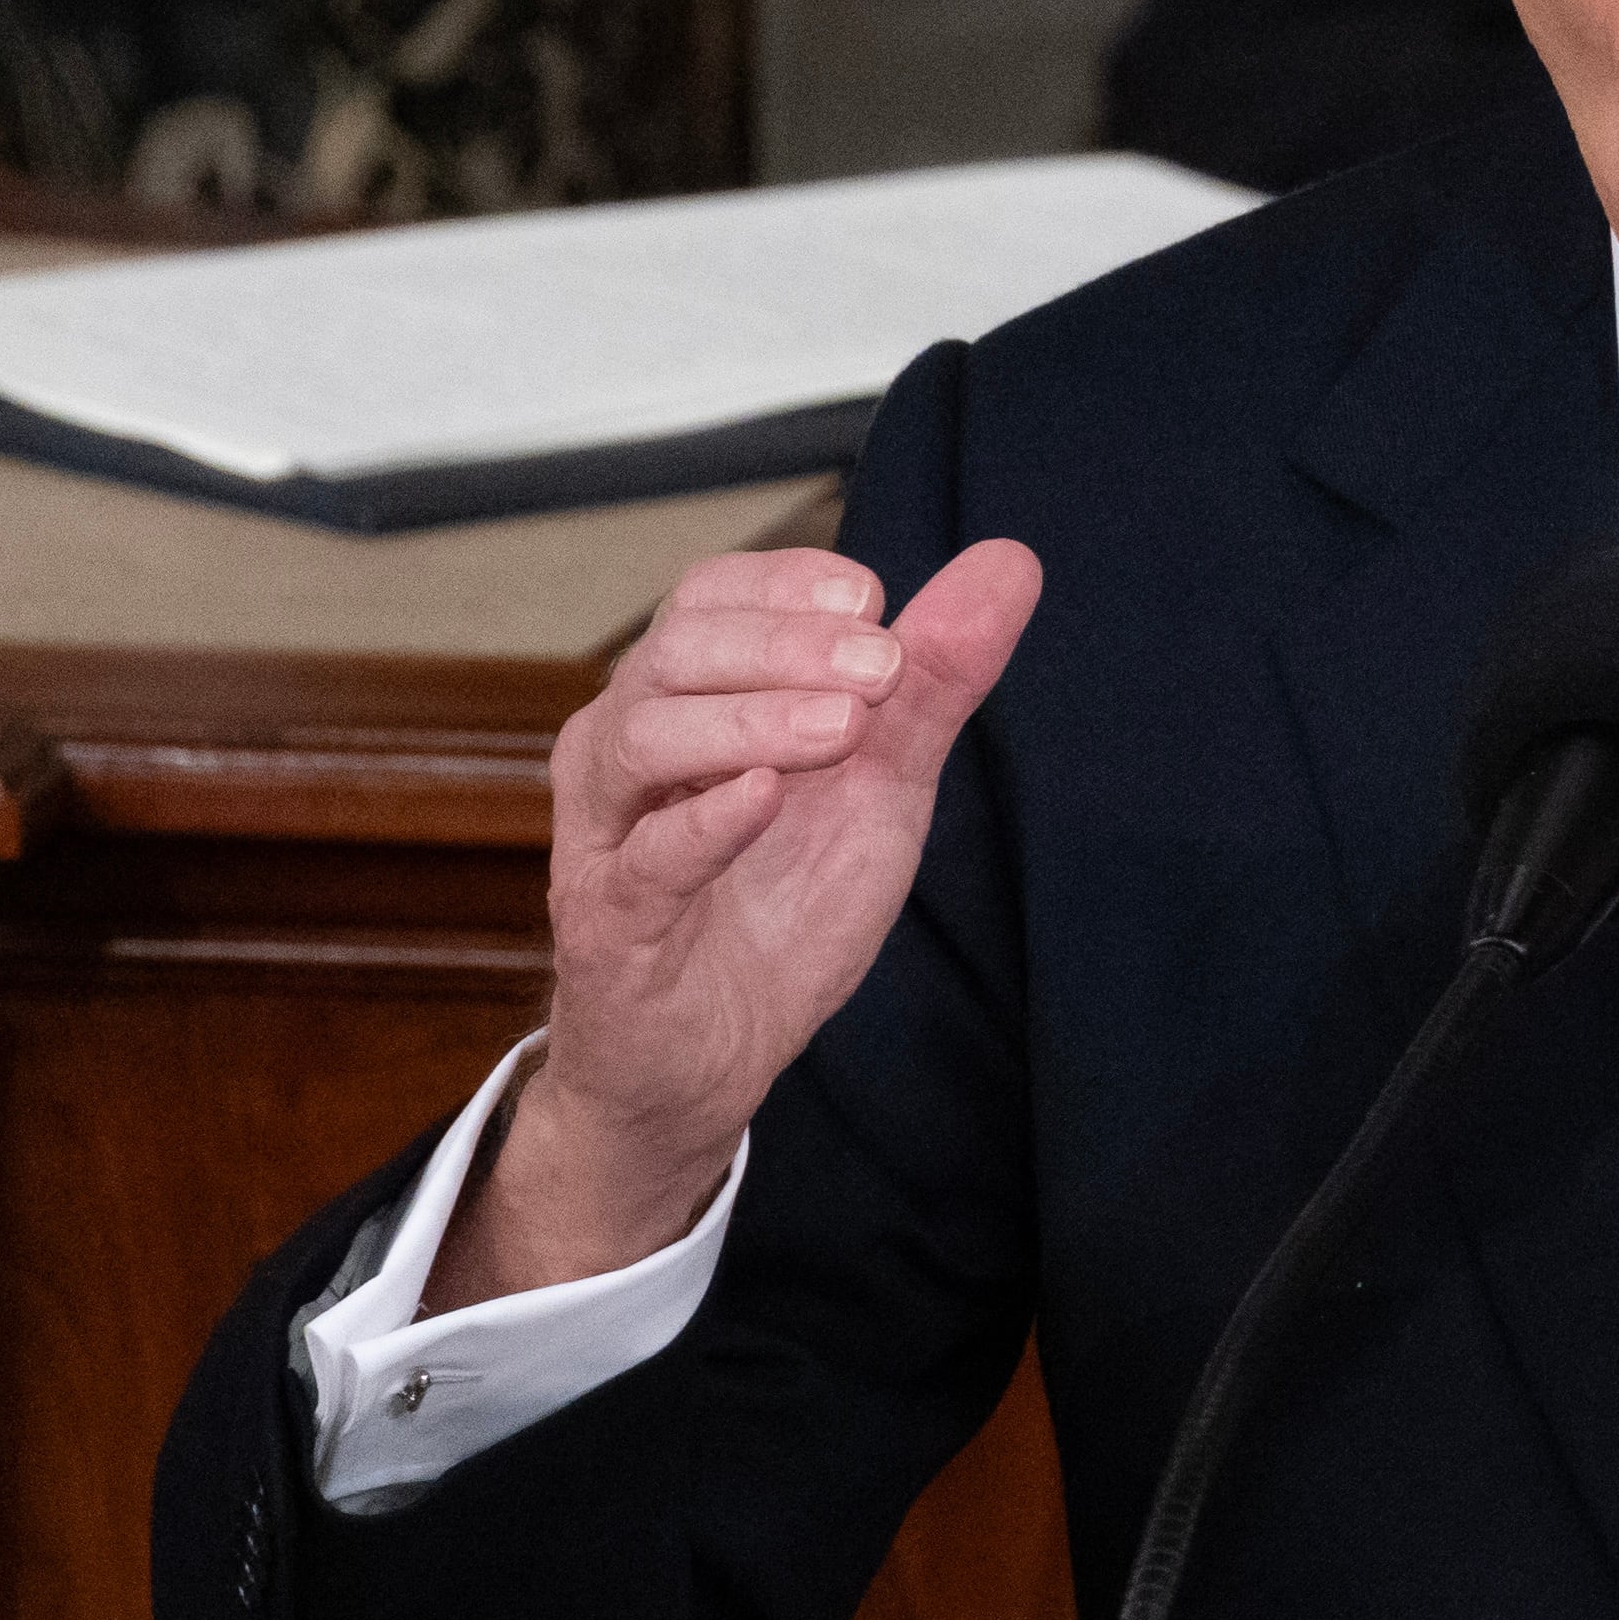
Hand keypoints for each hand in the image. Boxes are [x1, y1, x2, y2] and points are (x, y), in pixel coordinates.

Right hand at [428, 541, 1043, 1307]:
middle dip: (786, 646)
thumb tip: (1012, 560)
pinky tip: (764, 799)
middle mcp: (625, 748)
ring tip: (842, 728)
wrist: (712, 1058)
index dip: (790, 585)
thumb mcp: (879, 784)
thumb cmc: (778, 906)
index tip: (875, 604)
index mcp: (683, 699)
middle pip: (676, 649)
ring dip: (750, 720)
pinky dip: (701, 822)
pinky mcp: (608, 925)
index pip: (710, 594)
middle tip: (883, 668)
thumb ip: (934, 680)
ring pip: (642, 738)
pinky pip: (640, 859)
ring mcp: (607, 835)